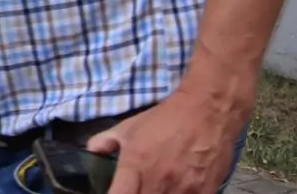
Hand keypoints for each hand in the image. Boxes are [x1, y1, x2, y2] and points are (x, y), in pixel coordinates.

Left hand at [86, 87, 245, 193]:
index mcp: (135, 166)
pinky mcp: (206, 192)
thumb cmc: (164, 119)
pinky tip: (176, 191)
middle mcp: (158, 182)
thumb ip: (105, 142)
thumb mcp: (128, 127)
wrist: (206, 110)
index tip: (116, 192)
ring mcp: (184, 190)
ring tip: (156, 189)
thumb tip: (90, 152)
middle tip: (135, 189)